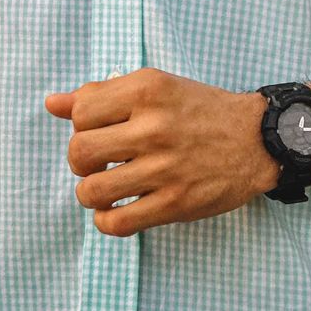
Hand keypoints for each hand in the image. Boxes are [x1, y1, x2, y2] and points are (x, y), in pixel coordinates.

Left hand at [45, 67, 275, 236]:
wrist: (257, 139)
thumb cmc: (200, 110)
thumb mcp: (155, 86)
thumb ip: (102, 93)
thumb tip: (52, 103)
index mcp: (147, 90)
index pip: (80, 112)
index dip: (80, 124)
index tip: (98, 131)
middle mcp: (154, 128)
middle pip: (80, 152)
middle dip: (80, 161)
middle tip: (98, 163)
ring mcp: (165, 168)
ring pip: (92, 191)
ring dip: (90, 193)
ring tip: (106, 188)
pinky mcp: (175, 203)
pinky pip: (118, 223)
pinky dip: (106, 221)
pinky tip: (115, 211)